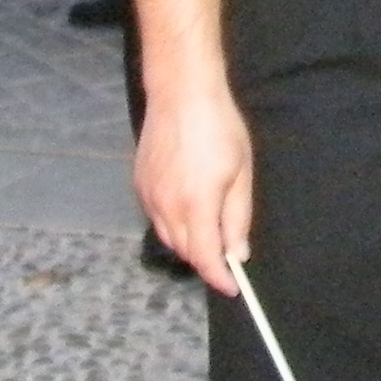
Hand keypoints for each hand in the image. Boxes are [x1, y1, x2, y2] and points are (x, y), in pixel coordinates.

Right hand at [133, 84, 254, 293]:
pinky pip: (157, 218)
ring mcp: (148, 196)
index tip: (233, 287)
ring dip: (189, 243)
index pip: (204, 258)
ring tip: (210, 229)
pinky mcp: (139, 185)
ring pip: (168, 237)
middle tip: (228, 252)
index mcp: (196, 205)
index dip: (219, 278)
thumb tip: (236, 253)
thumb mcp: (241, 172)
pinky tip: (189, 208)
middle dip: (207, 259)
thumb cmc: (219, 127)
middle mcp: (166, 207)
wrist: (181, 93)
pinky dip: (174, 224)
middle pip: (185, 252)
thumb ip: (238, 217)